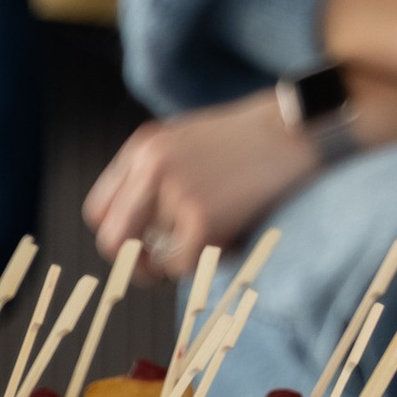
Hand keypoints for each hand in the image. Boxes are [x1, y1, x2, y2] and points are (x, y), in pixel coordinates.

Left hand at [86, 94, 309, 273]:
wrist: (296, 128)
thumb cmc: (250, 137)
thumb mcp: (188, 138)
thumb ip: (157, 172)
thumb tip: (140, 225)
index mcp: (144, 147)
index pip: (100, 209)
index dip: (118, 233)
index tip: (140, 244)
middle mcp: (150, 167)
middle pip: (113, 238)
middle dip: (133, 262)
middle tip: (157, 268)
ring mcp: (175, 192)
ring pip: (153, 257)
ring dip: (175, 262)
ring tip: (207, 244)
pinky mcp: (202, 217)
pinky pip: (183, 264)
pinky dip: (202, 264)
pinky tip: (226, 243)